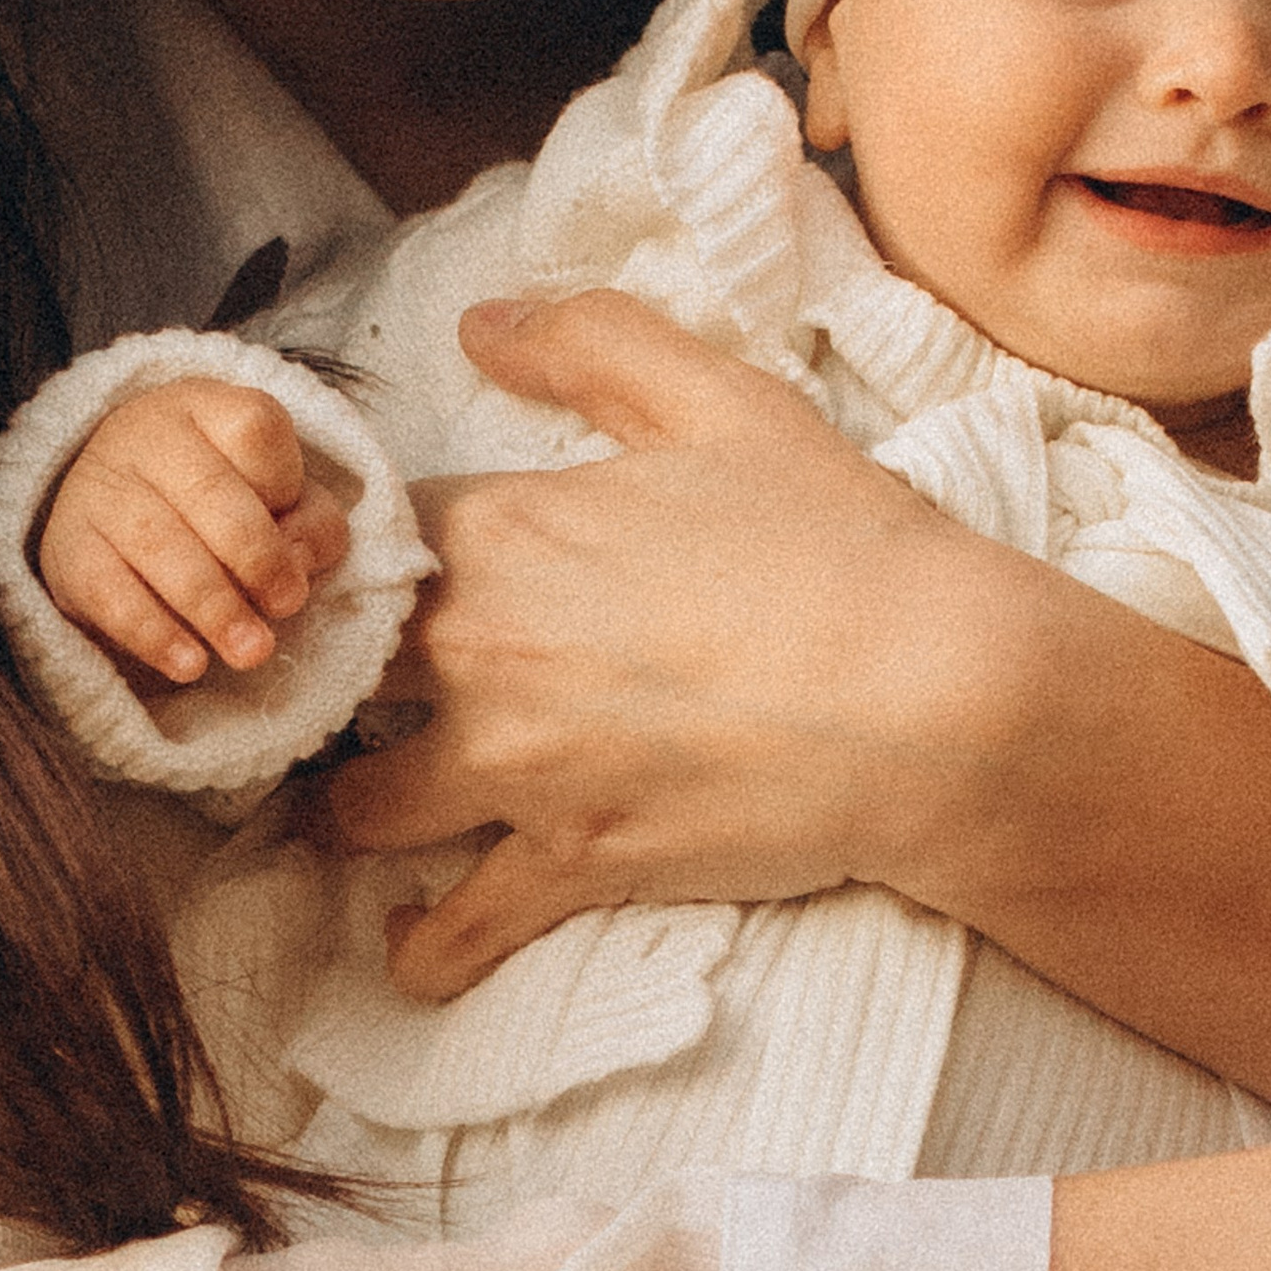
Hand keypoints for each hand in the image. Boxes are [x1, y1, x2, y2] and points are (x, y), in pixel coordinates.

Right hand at [36, 379, 349, 687]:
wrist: (113, 493)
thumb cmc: (222, 496)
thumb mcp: (277, 492)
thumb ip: (311, 520)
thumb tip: (300, 565)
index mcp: (207, 407)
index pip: (255, 429)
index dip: (284, 483)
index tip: (296, 534)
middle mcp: (145, 436)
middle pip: (210, 493)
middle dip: (258, 558)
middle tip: (286, 607)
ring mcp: (98, 488)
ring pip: (161, 544)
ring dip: (214, 605)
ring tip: (251, 652)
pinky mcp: (66, 548)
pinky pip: (108, 593)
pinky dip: (153, 633)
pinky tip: (189, 663)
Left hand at [328, 292, 990, 977]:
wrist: (938, 697)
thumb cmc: (840, 541)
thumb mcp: (725, 403)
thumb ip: (592, 342)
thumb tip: (480, 325)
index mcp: (503, 530)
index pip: (369, 533)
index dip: (365, 547)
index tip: (367, 568)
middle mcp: (481, 653)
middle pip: (336, 669)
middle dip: (332, 675)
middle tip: (344, 684)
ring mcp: (517, 774)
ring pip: (359, 805)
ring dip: (351, 804)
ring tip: (368, 799)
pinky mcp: (569, 868)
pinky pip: (450, 935)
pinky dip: (423, 945)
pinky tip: (415, 934)